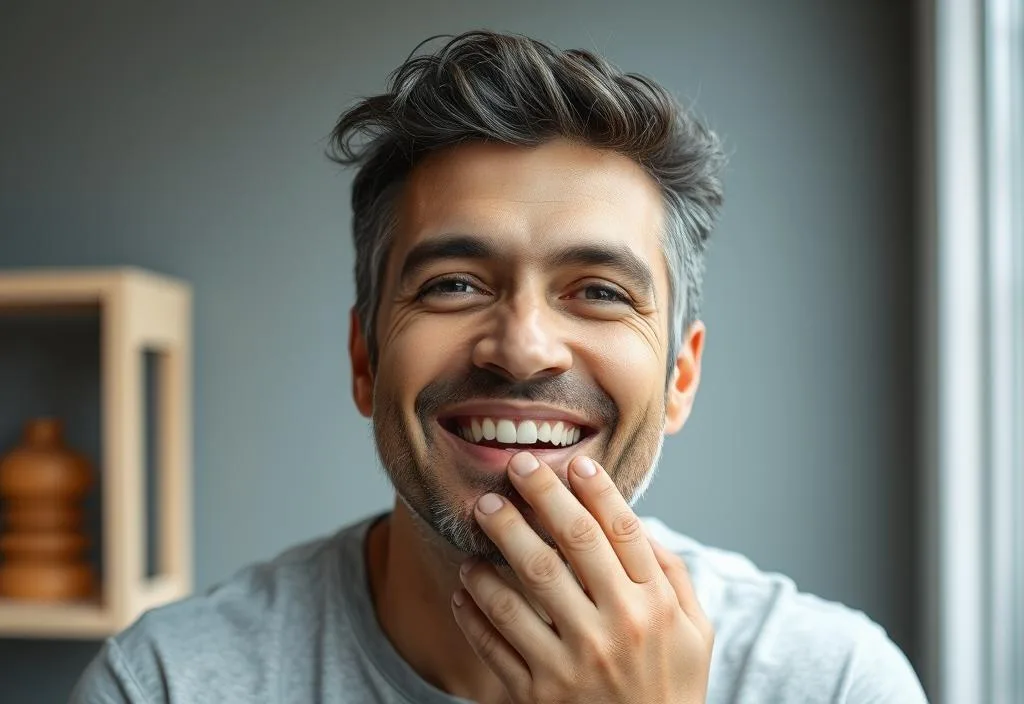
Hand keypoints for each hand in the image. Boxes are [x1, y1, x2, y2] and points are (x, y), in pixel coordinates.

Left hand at [451, 451, 713, 703]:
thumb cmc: (670, 688)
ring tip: (481, 514)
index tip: (574, 462)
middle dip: (539, 497)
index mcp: (656, 609)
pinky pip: (494, 641)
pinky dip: (474, 607)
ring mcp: (573, 664)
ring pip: (523, 588)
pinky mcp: (536, 695)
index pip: (623, 533)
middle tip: (514, 467)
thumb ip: (673, 576)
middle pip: (571, 545)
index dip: (597, 491)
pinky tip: (465, 583)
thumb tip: (637, 523)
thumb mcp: (694, 633)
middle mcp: (616, 630)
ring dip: (496, 544)